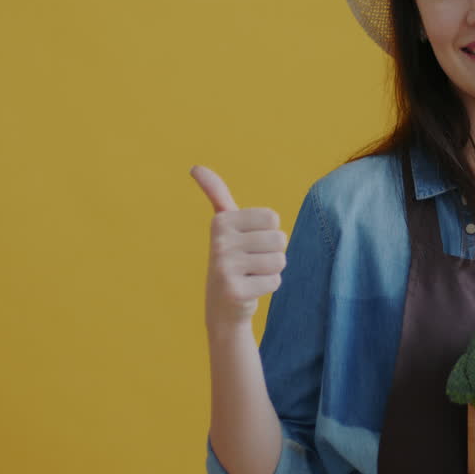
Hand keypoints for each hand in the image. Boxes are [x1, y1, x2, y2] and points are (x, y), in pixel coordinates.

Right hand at [190, 166, 286, 328]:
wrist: (222, 307)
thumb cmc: (232, 259)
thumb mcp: (224, 226)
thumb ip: (216, 195)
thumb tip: (195, 166)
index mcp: (221, 221)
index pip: (272, 218)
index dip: (268, 233)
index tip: (248, 243)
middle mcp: (219, 242)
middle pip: (279, 239)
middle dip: (272, 253)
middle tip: (251, 263)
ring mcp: (224, 267)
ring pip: (279, 260)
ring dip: (271, 270)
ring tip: (251, 275)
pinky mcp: (234, 291)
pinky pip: (275, 281)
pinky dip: (268, 287)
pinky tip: (250, 290)